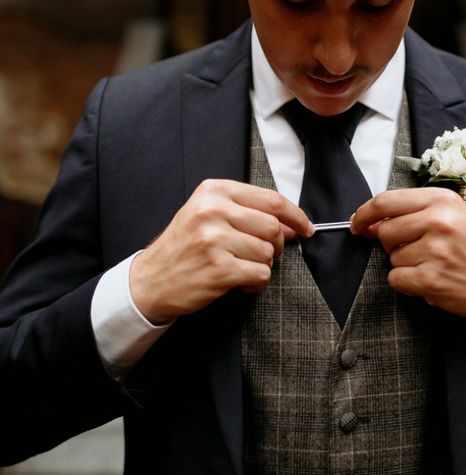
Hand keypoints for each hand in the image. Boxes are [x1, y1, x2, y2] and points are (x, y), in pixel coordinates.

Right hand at [130, 179, 311, 323]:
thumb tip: (294, 224)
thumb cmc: (185, 247)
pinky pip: (260, 274)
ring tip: (242, 269)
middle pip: (273, 227)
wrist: (150, 280)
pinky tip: (241, 283)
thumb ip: (248, 212)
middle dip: (277, 245)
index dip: (295, 215)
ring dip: (262, 266)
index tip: (306, 227)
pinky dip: (257, 283)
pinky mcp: (219, 269)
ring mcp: (215, 240)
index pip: (272, 199)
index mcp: (214, 191)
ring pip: (268, 252)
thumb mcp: (209, 215)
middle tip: (263, 254)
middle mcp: (213, 211)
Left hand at [350, 187, 465, 328]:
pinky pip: (396, 279)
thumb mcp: (449, 216)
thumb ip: (411, 213)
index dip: (365, 213)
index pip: (386, 200)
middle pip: (385, 230)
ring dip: (404, 265)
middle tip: (415, 249)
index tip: (357, 223)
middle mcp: (439, 220)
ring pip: (391, 257)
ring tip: (432, 264)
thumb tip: (367, 222)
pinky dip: (407, 283)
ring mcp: (436, 250)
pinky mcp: (432, 278)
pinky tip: (430, 280)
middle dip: (391, 244)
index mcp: (442, 199)